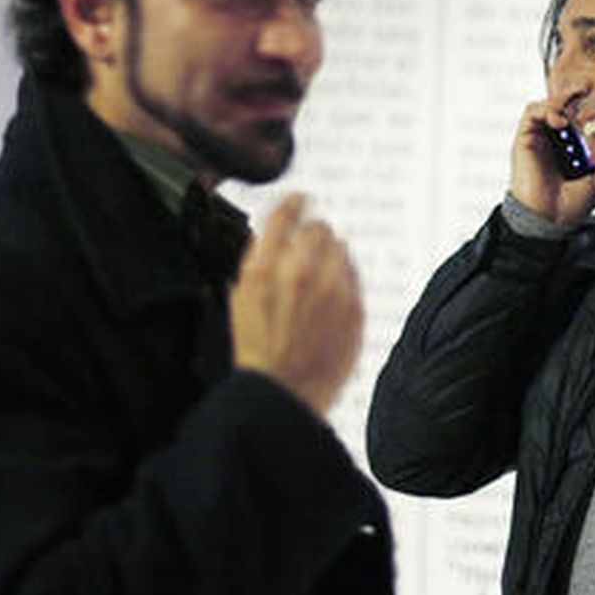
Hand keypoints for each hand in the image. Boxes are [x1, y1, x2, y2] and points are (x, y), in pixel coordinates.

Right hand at [230, 193, 362, 416]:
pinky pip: (354, 275)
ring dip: (330, 254)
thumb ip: (257, 261)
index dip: (295, 202)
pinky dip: (343, 278)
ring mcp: (332, 291)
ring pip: (340, 248)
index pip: (285, 214)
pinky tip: (331, 295)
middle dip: (313, 234)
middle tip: (308, 248)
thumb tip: (270, 234)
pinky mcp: (355, 308)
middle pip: (318, 228)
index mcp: (265, 269)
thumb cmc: (258, 351)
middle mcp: (301, 273)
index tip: (301, 199)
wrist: (283, 394)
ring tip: (319, 276)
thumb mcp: (240, 300)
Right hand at [508, 98, 594, 227]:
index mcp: (572, 146)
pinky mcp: (525, 138)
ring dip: (564, 102)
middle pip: (566, 105)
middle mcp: (555, 139)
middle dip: (580, 99)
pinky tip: (560, 121)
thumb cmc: (570, 204)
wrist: (548, 219)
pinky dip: (547, 109)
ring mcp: (540, 137)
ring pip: (550, 104)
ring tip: (576, 110)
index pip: (582, 116)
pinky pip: (532, 111)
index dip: (593, 108)